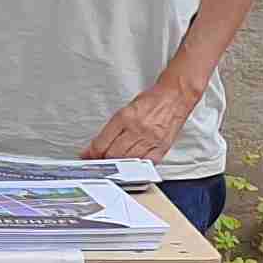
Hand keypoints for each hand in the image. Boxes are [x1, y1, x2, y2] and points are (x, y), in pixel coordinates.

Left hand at [83, 78, 202, 164]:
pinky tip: (132, 164)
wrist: (175, 96)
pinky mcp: (161, 147)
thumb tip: (97, 145)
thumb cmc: (152, 101)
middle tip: (100, 161)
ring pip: (127, 161)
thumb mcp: (126, 109)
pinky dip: (137, 166)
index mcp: (125, 117)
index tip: (88, 156)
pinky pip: (146, 164)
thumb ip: (111, 129)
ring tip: (115, 163)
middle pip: (113, 154)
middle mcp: (137, 128)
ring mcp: (150, 139)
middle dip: (104, 160)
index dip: (92, 153)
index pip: (102, 143)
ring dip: (119, 165)